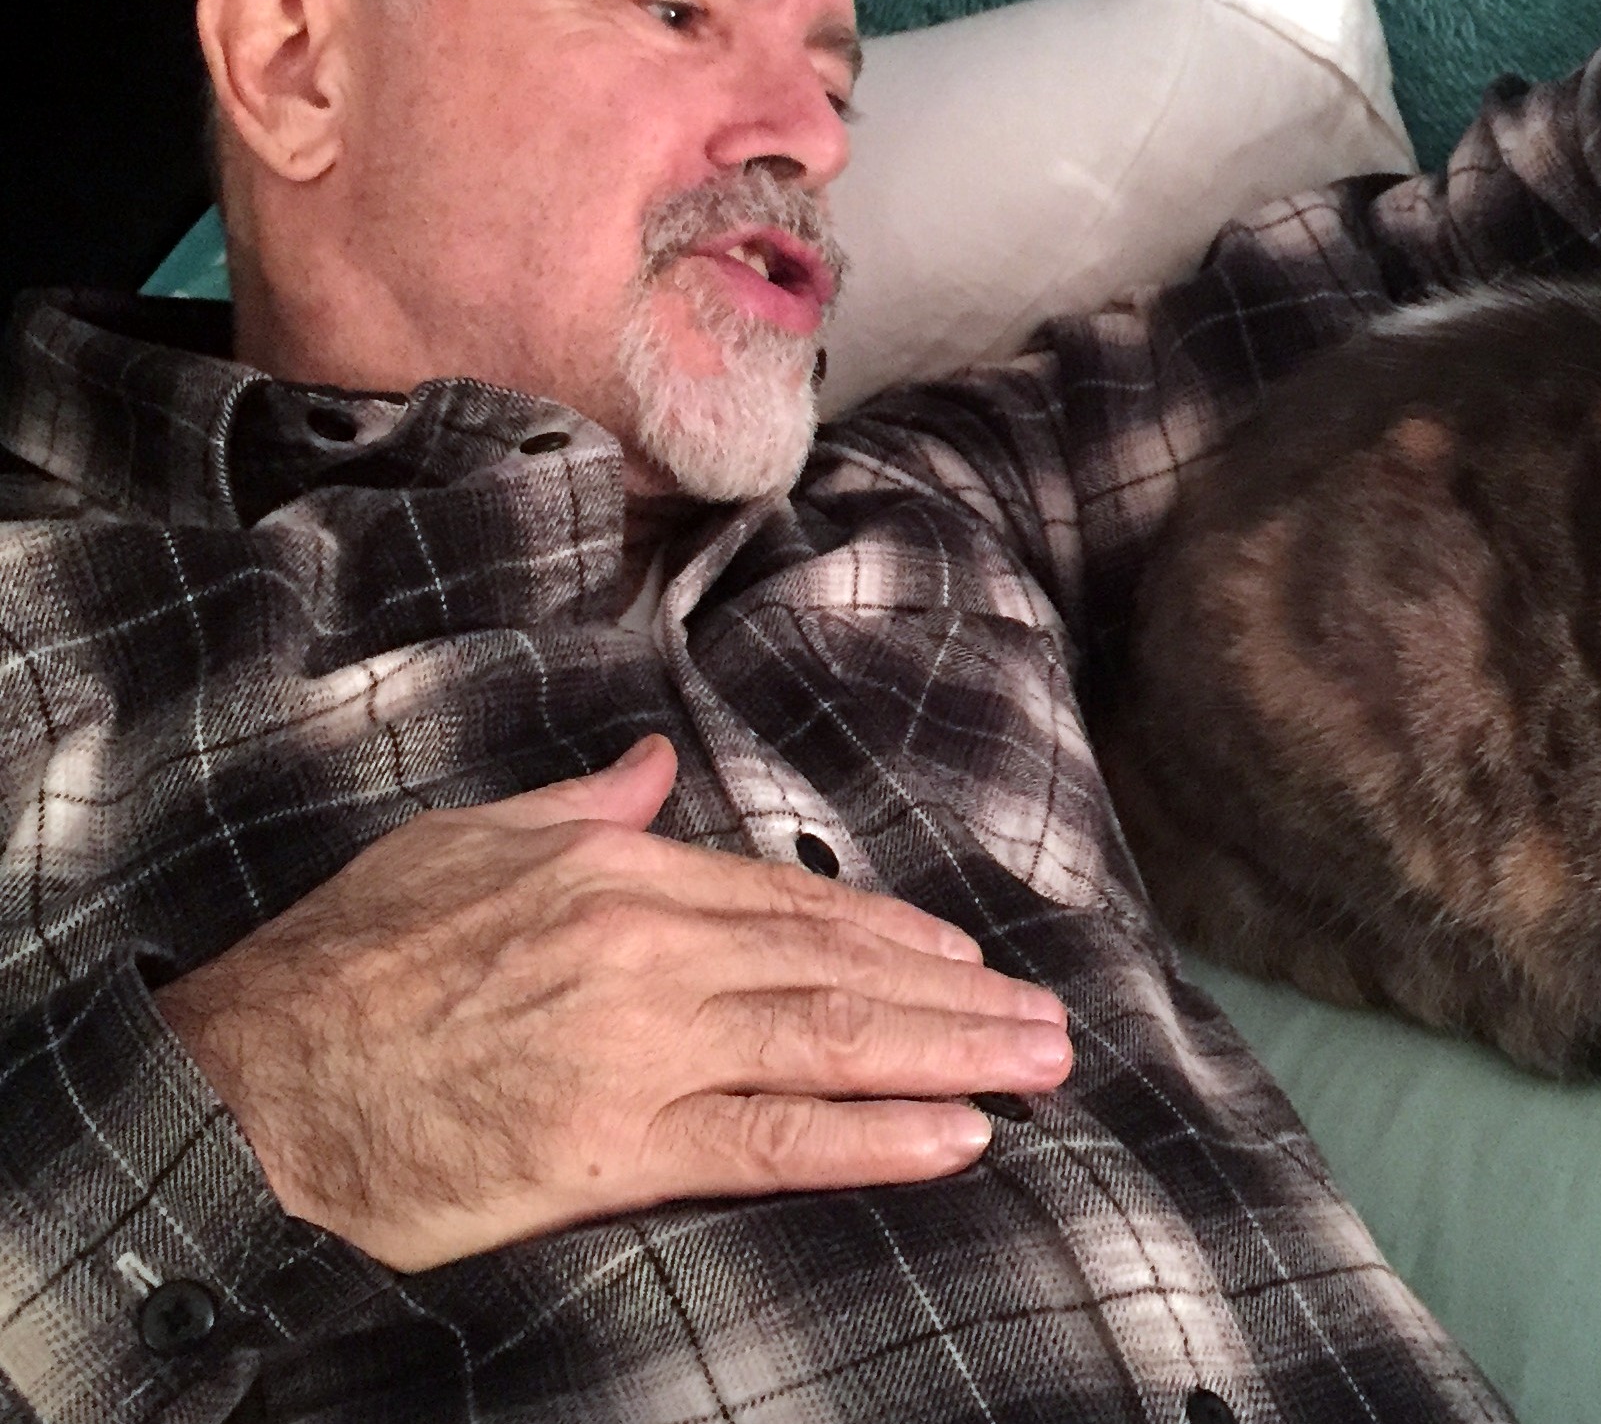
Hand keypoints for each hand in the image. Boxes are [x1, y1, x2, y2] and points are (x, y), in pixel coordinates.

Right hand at [153, 736, 1070, 1271]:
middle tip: (1050, 1018)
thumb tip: (650, 763)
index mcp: (614, 869)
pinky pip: (773, 1139)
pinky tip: (954, 1138)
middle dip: (956, 996)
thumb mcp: (461, 843)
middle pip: (835, 966)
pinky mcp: (614, 1143)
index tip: (961, 955)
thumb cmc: (345, 967)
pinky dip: (874, 1136)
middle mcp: (646, 945)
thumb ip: (577, 806)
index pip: (788, 899)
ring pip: (829, 1039)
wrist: (246, 1088)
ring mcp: (638, 1043)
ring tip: (1038, 1065)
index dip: (889, 930)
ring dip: (951, 1053)